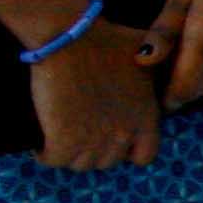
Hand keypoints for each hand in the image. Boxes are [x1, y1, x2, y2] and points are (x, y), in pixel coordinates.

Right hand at [27, 22, 161, 172]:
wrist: (71, 38)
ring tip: (61, 139)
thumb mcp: (148, 48)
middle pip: (108, 161)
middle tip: (81, 135)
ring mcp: (94, 140)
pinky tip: (42, 145)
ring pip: (81, 164)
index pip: (144, 156)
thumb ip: (160, 57)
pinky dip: (46, 155)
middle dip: (96, 151)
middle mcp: (124, 133)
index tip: (111, 138)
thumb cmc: (107, 39)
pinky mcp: (64, 140)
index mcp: (147, 117)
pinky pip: (55, 161)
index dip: (128, 150)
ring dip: (71, 155)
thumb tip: (158, 59)